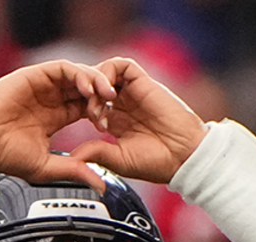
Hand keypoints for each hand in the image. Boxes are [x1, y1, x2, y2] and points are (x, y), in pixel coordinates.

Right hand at [0, 60, 116, 191]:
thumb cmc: (4, 156)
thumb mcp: (48, 168)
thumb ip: (74, 171)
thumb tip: (101, 185)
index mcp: (55, 117)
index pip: (86, 108)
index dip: (101, 113)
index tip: (107, 127)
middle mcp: (51, 99)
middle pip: (86, 88)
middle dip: (104, 95)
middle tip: (115, 107)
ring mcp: (43, 86)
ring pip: (79, 75)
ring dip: (96, 82)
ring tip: (107, 95)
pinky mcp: (33, 75)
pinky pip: (63, 68)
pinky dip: (79, 75)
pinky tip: (88, 89)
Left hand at [71, 58, 207, 184]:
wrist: (183, 157)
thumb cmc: (156, 163)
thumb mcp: (118, 160)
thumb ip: (96, 152)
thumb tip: (73, 156)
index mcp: (115, 123)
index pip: (88, 105)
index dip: (79, 110)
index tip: (86, 127)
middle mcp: (122, 105)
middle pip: (93, 87)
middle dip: (84, 97)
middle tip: (89, 114)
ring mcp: (132, 93)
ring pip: (104, 73)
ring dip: (94, 84)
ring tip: (97, 105)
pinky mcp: (144, 82)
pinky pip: (121, 65)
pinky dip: (109, 73)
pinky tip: (109, 94)